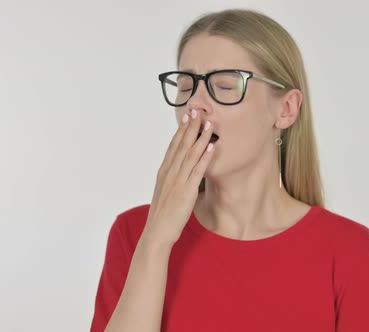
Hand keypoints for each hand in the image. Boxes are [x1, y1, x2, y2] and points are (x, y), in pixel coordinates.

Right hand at [143, 109, 214, 246]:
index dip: (181, 130)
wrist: (157, 232)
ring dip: (201, 137)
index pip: (173, 146)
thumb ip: (172, 180)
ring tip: (209, 123)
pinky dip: (205, 157)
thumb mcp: (165, 192)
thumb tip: (179, 172)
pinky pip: (197, 170)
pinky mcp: (186, 191)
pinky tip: (212, 146)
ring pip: (190, 154)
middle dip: (191, 127)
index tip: (187, 117)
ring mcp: (178, 181)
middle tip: (198, 110)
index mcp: (164, 172)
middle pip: (181, 145)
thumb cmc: (162, 215)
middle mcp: (169, 173)